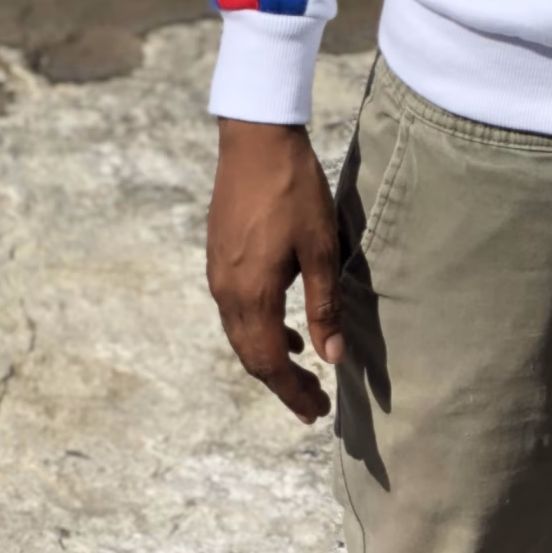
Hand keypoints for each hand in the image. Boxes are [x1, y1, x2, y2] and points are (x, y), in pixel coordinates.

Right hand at [206, 119, 343, 423]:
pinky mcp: (219, 257)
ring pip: (241, 333)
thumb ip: (324, 305)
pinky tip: (285, 324)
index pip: (269, 362)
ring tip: (303, 368)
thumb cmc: (294, 190)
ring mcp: (218, 274)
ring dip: (270, 355)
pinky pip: (236, 309)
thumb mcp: (320, 247)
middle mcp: (226, 292)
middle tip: (312, 403)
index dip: (292, 392)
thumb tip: (333, 356)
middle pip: (251, 354)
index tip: (315, 413)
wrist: (255, 139)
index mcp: (252, 294)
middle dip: (281, 382)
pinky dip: (259, 328)